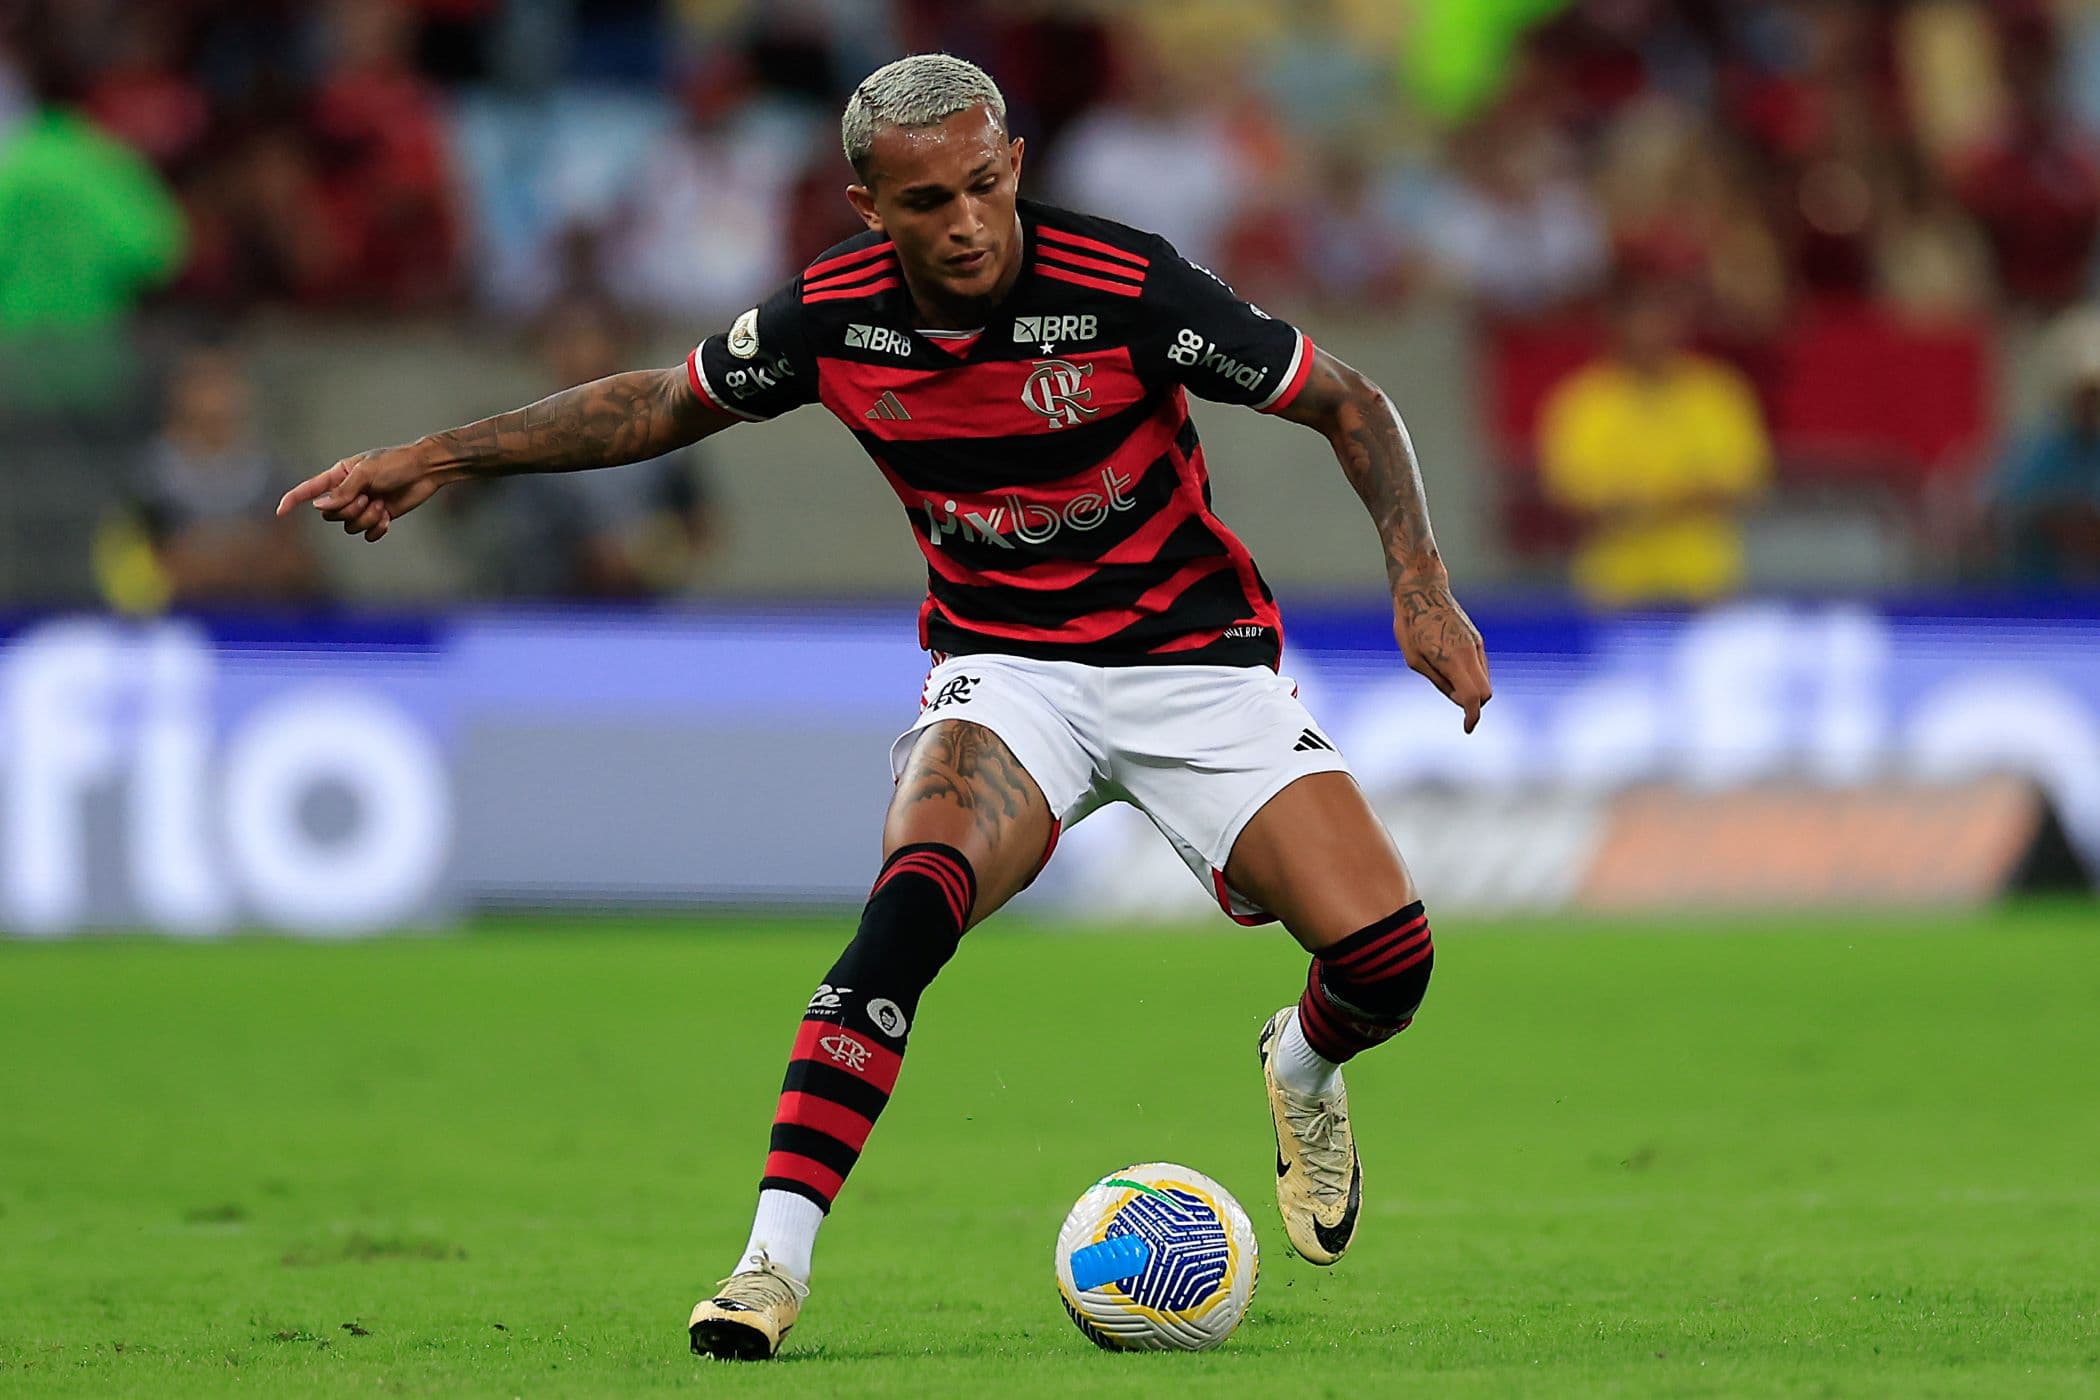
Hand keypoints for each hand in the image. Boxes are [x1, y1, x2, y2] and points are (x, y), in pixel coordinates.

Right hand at [276, 441, 446, 541]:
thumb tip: (320, 507)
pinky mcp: (378, 517)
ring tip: (381, 505)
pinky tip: (387, 517)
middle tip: (369, 497)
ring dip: (366, 519)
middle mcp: (347, 492)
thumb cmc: (395, 464)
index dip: (293, 500)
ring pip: (349, 526)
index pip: (310, 490)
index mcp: (339, 475)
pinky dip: (376, 529)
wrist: (425, 471)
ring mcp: (362, 506)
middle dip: (348, 511)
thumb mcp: (367, 473)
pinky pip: (367, 535)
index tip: (280, 512)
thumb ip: (343, 490)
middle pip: (330, 515)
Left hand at [1393, 579, 1492, 732]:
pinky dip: (1471, 674)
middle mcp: (1471, 653)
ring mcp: (1477, 644)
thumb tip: (1459, 699)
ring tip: (1443, 673)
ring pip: (1485, 679)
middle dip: (1472, 703)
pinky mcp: (1477, 637)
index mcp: (1454, 660)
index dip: (1472, 717)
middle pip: (1485, 693)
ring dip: (1471, 687)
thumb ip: (1439, 681)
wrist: (1422, 589)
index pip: (1472, 697)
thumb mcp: (1414, 660)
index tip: (1467, 728)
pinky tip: (1451, 665)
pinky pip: (1481, 666)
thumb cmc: (1411, 625)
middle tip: (1448, 693)